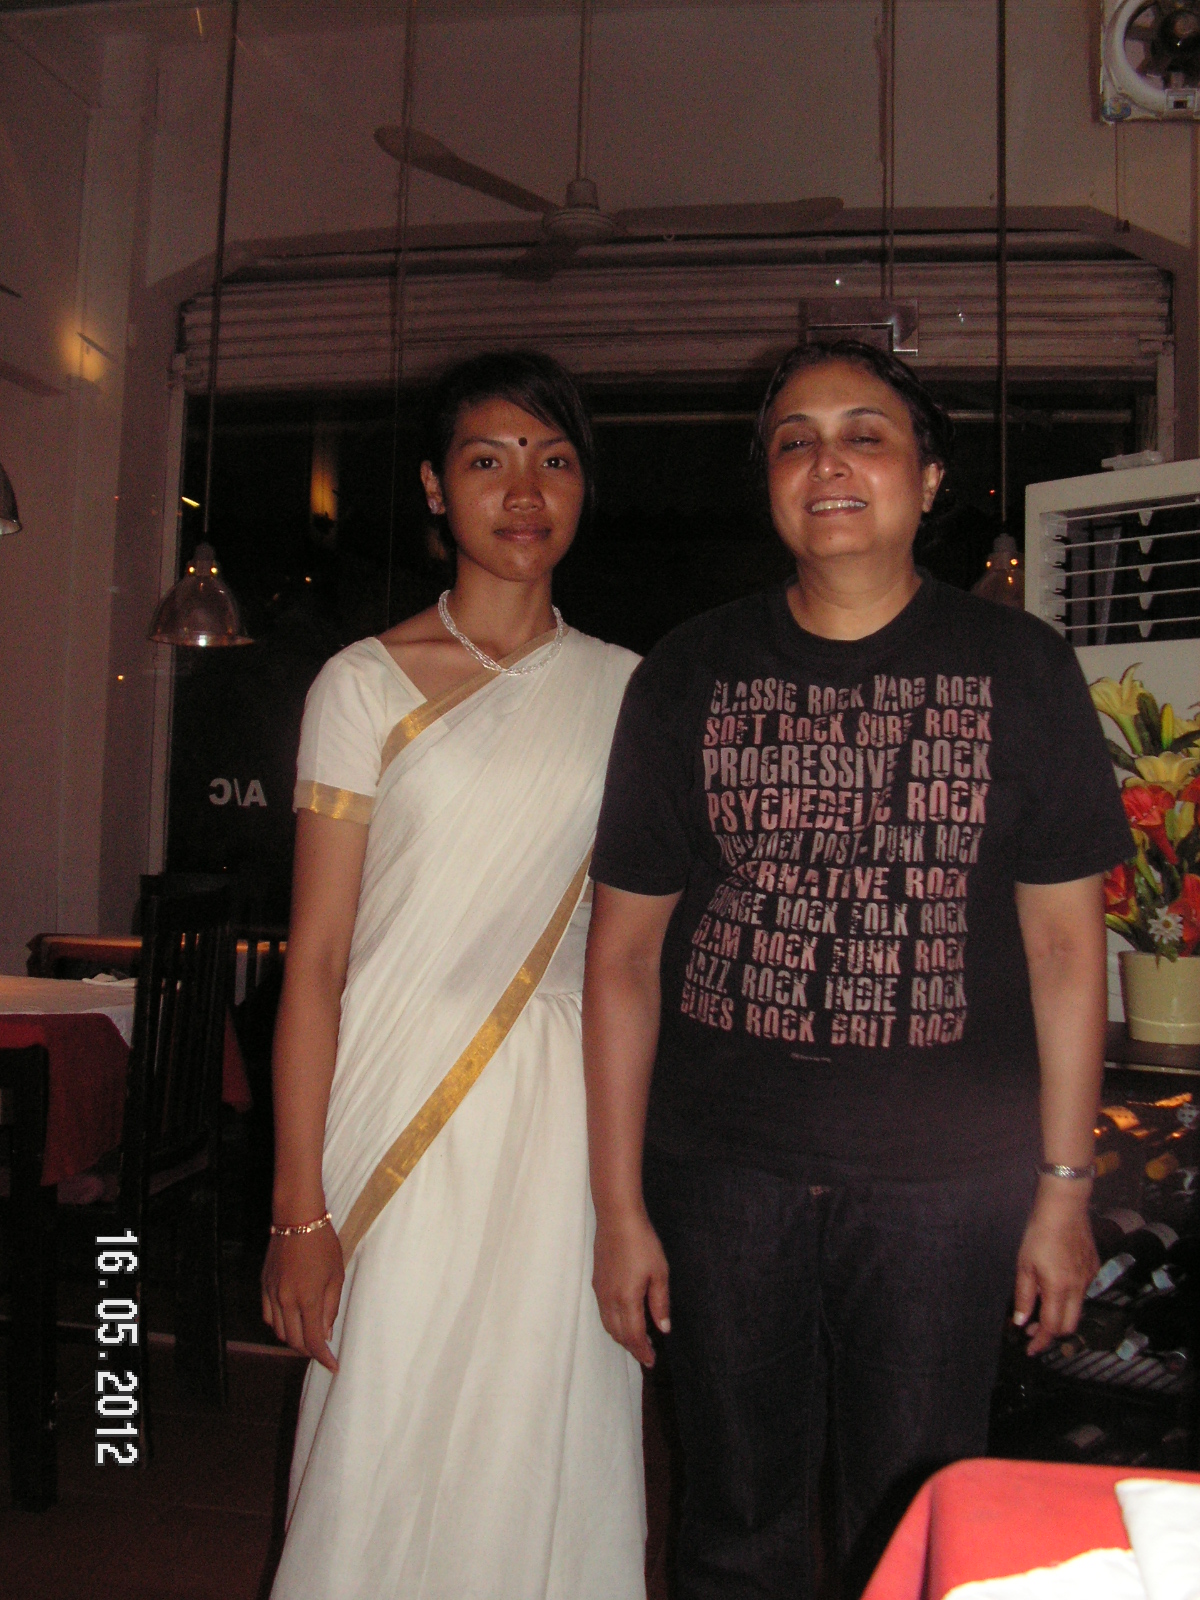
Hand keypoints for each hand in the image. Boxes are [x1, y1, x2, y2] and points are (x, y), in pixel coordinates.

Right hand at [261, 1224, 344, 1371]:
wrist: (296, 1219)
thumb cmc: (322, 1244)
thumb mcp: (336, 1275)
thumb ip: (330, 1308)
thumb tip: (325, 1334)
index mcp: (308, 1298)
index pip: (313, 1340)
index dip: (323, 1358)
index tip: (333, 1366)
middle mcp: (286, 1300)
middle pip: (294, 1340)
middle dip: (309, 1350)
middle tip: (322, 1349)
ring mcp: (271, 1293)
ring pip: (279, 1331)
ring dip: (294, 1338)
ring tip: (308, 1335)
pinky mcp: (263, 1286)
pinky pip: (268, 1316)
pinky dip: (279, 1325)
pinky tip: (291, 1320)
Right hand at [593, 1209, 669, 1367]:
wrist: (617, 1218)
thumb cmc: (642, 1243)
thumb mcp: (659, 1273)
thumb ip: (660, 1304)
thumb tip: (663, 1328)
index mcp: (627, 1299)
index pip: (634, 1335)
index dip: (643, 1351)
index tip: (651, 1361)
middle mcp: (609, 1299)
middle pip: (618, 1334)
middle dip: (632, 1348)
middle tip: (647, 1353)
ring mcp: (600, 1291)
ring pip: (608, 1325)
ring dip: (622, 1337)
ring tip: (637, 1339)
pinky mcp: (597, 1282)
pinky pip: (603, 1312)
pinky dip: (613, 1323)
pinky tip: (625, 1318)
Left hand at [1012, 1179, 1098, 1355]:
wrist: (1065, 1207)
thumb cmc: (1040, 1233)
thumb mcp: (1024, 1265)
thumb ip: (1023, 1295)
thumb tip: (1021, 1321)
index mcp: (1059, 1288)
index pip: (1052, 1327)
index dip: (1040, 1342)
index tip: (1030, 1349)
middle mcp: (1079, 1288)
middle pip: (1069, 1325)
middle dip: (1051, 1334)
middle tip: (1033, 1330)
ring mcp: (1089, 1278)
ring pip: (1077, 1309)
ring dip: (1060, 1314)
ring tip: (1040, 1306)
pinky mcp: (1095, 1268)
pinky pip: (1083, 1291)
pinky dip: (1069, 1297)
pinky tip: (1056, 1285)